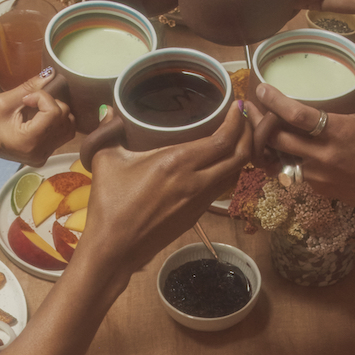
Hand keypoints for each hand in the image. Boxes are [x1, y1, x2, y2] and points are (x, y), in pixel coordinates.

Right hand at [0, 72, 74, 164]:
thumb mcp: (4, 101)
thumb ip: (30, 87)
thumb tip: (52, 73)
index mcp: (30, 141)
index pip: (54, 112)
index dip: (43, 97)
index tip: (25, 98)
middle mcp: (40, 153)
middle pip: (65, 120)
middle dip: (51, 104)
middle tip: (29, 103)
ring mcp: (42, 156)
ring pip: (67, 128)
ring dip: (54, 113)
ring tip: (34, 111)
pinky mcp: (42, 155)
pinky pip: (60, 135)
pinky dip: (52, 122)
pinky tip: (35, 119)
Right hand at [78, 102, 254, 273]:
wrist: (115, 249)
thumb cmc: (109, 204)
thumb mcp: (106, 160)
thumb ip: (109, 131)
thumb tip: (109, 109)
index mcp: (178, 163)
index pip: (223, 140)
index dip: (236, 121)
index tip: (237, 105)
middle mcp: (195, 182)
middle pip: (239, 157)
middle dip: (248, 135)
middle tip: (243, 118)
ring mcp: (198, 202)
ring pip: (233, 175)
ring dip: (240, 155)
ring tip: (235, 138)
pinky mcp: (195, 216)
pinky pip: (220, 189)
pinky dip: (227, 172)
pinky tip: (218, 163)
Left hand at [245, 69, 354, 224]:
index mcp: (337, 131)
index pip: (296, 114)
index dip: (274, 101)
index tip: (262, 89)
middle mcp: (322, 154)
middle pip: (276, 138)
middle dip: (259, 123)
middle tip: (251, 108)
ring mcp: (317, 174)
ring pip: (281, 157)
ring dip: (269, 143)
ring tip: (260, 128)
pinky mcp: (317, 188)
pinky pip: (294, 170)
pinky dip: (286, 158)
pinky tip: (284, 148)